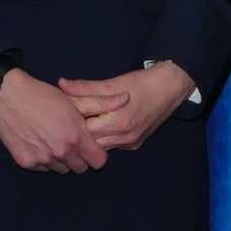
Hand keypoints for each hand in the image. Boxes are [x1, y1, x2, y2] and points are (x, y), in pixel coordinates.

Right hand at [0, 68, 113, 173]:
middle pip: (80, 169)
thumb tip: (127, 98)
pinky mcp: (26, 162)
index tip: (91, 145)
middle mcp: (61, 153)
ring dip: (62, 159)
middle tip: (71, 140)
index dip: (97, 154)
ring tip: (55, 139)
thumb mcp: (74, 99)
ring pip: (61, 169)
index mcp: (76, 138)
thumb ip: (102, 103)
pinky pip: (43, 168)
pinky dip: (44, 159)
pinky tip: (40, 142)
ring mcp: (43, 160)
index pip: (98, 162)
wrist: (8, 96)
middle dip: (80, 157)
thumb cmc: (43, 96)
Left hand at [60, 61, 196, 152]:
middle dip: (77, 134)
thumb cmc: (141, 83)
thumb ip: (85, 88)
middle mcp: (124, 137)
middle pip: (90, 143)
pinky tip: (94, 132)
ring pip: (100, 148)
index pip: (84, 130)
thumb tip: (61, 85)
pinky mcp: (134, 145)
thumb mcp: (112, 83)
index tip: (59, 117)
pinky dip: (101, 140)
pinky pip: (111, 147)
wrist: (170, 89)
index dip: (70, 123)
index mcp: (117, 122)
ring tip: (76, 129)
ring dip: (89, 139)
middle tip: (63, 125)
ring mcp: (130, 143)